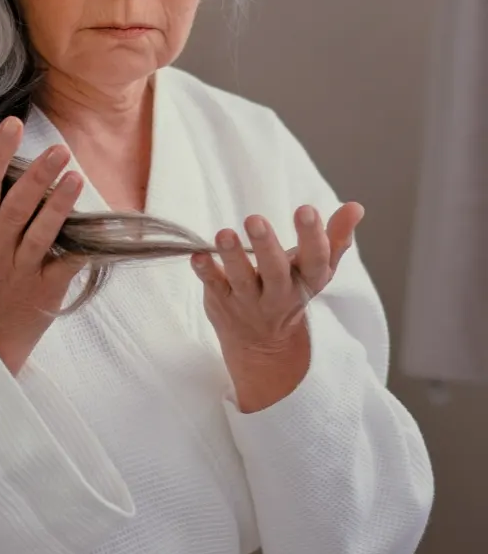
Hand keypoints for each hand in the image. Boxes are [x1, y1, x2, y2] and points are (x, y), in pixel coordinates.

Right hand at [0, 116, 86, 375]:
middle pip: (16, 205)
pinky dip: (85, 245)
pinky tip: (101, 228)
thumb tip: (6, 164)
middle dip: (38, 174)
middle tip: (59, 148)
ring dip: (60, 203)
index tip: (13, 124)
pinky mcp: (45, 291)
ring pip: (41, 233)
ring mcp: (19, 271)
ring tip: (75, 177)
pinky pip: (67, 263)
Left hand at [191, 202, 363, 408]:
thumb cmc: (291, 290)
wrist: (264, 345)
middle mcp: (279, 295)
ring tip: (224, 233)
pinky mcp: (222, 302)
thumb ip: (335, 238)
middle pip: (275, 272)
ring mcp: (248, 301)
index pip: (316, 261)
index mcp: (307, 282)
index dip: (313, 237)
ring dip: (232, 256)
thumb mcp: (316, 270)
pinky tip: (197, 255)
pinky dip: (205, 271)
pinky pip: (213, 286)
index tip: (306, 209)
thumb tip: (356, 207)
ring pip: (242, 280)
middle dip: (266, 246)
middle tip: (255, 219)